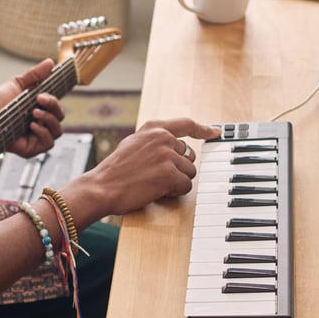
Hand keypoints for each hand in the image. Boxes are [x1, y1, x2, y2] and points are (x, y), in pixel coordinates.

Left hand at [0, 59, 63, 157]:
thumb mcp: (17, 84)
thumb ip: (35, 75)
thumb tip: (51, 62)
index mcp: (39, 109)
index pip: (56, 106)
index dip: (54, 100)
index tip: (42, 94)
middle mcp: (40, 123)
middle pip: (60, 116)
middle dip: (53, 106)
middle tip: (38, 100)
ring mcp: (37, 136)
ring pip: (57, 131)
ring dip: (49, 120)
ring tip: (34, 113)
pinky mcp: (32, 148)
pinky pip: (48, 143)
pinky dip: (43, 133)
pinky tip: (32, 125)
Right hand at [65, 118, 219, 220]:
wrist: (103, 186)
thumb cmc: (116, 171)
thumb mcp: (133, 143)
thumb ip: (154, 140)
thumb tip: (175, 143)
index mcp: (154, 128)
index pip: (186, 124)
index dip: (204, 129)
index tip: (216, 132)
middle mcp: (163, 137)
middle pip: (189, 157)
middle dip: (179, 170)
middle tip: (158, 177)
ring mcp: (167, 155)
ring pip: (189, 173)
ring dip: (176, 183)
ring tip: (154, 184)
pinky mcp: (169, 173)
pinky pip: (185, 186)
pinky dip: (174, 193)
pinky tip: (157, 191)